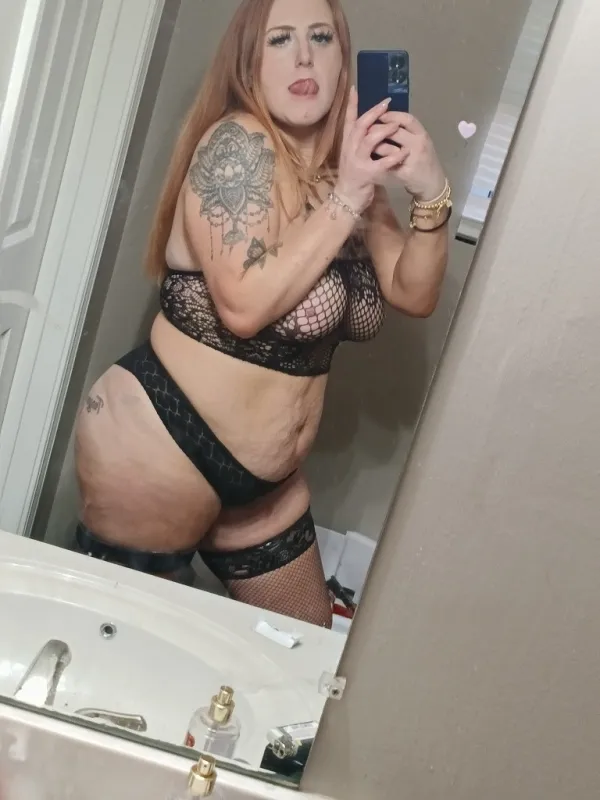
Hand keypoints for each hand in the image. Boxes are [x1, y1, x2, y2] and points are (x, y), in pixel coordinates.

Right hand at [336, 87, 408, 212]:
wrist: (346, 199)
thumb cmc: (353, 177)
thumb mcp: (354, 155)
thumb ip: (360, 141)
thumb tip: (370, 125)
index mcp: (347, 144)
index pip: (348, 120)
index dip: (351, 104)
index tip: (355, 88)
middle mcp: (349, 150)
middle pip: (360, 126)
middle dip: (373, 113)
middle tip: (386, 103)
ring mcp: (356, 162)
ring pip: (369, 141)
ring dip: (383, 131)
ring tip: (395, 125)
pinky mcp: (365, 175)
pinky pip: (381, 163)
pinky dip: (393, 157)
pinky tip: (404, 153)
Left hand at [374, 112, 445, 200]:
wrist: (432, 184)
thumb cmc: (425, 161)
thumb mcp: (420, 142)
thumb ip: (407, 132)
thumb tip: (386, 119)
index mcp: (422, 134)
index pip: (407, 119)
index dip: (391, 115)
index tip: (379, 114)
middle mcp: (419, 145)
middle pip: (396, 131)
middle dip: (378, 128)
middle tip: (366, 128)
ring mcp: (412, 160)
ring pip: (389, 148)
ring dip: (375, 145)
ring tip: (365, 143)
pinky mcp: (405, 173)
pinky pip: (388, 165)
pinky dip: (378, 160)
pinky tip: (371, 159)